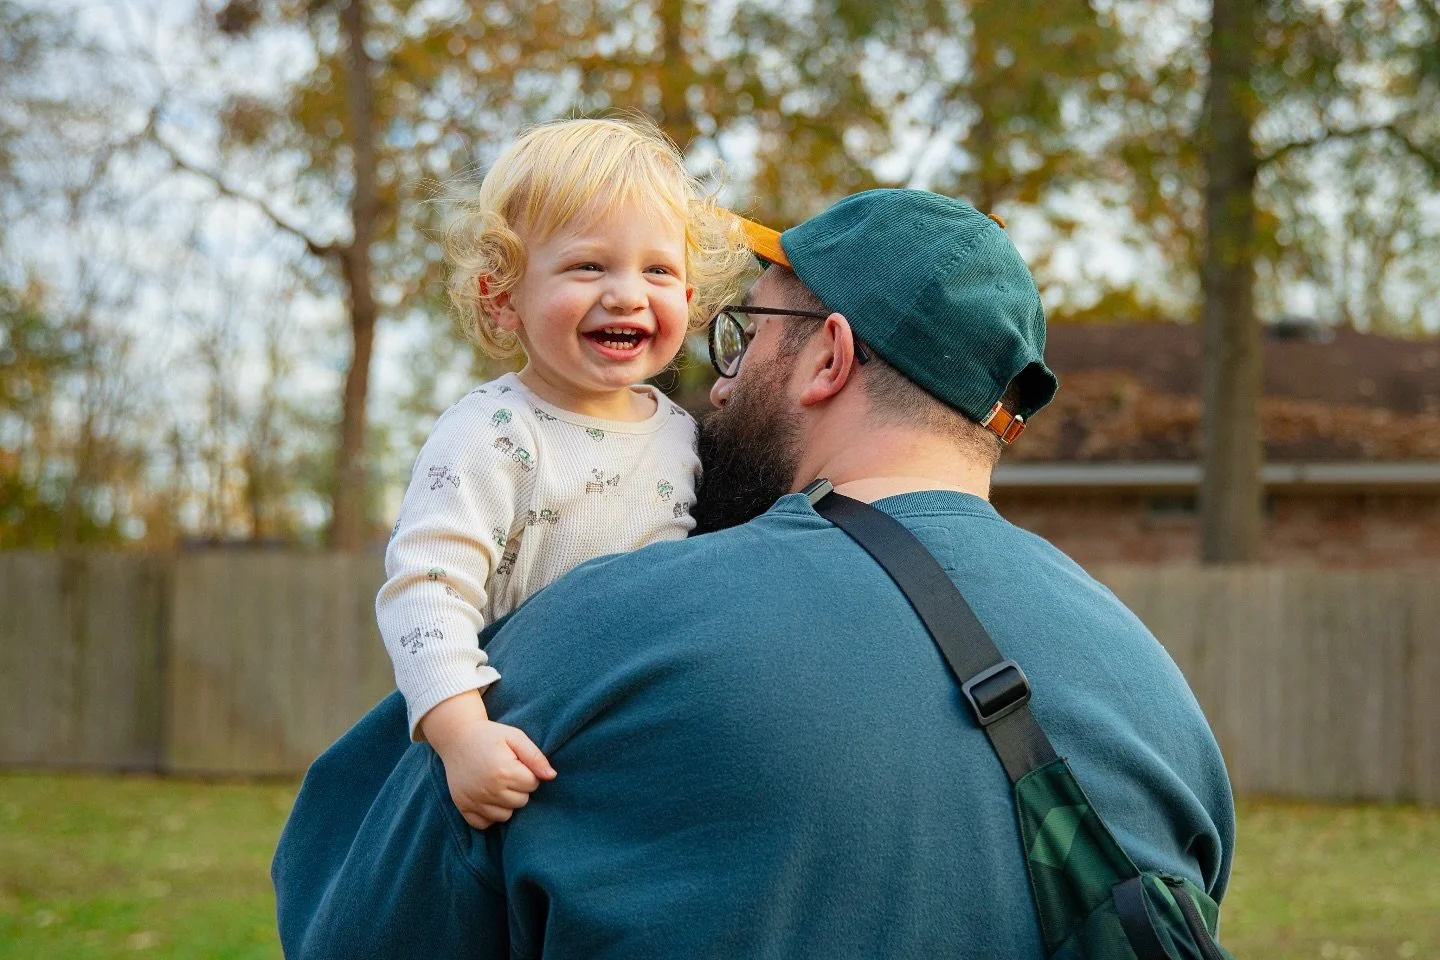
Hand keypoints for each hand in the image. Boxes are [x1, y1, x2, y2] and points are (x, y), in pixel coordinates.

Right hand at [420, 691, 556, 829]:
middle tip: (507, 773)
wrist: (456, 737)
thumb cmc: (490, 736)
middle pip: (521, 801)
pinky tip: (487, 797)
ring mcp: (474, 800)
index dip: (529, 773)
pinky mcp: (463, 807)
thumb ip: (535, 757)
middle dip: (519, 788)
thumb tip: (552, 776)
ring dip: (506, 802)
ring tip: (498, 784)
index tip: (518, 764)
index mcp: (504, 771)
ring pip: (505, 815)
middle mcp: (488, 789)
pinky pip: (484, 824)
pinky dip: (489, 814)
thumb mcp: (515, 737)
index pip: (533, 784)